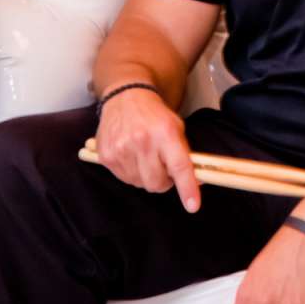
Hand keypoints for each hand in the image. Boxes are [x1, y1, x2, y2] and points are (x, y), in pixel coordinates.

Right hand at [93, 88, 200, 210]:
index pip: (179, 166)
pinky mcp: (106, 155)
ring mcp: (121, 149)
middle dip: (164, 182)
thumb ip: (186, 155)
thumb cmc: (155, 115)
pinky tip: (131, 155)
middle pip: (157, 183)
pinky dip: (131, 173)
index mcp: (165, 133)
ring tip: (144, 157)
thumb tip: (198, 182)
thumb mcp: (176, 127)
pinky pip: (124, 179)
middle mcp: (142, 141)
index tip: (193, 206)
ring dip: (146, 176)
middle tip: (163, 168)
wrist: (125, 97)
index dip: (187, 188)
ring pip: (140, 184)